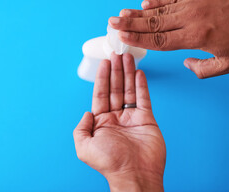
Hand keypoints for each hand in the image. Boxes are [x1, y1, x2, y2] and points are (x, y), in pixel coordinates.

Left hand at [73, 53, 165, 191]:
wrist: (135, 174)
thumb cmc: (111, 163)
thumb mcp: (84, 147)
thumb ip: (81, 128)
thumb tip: (86, 113)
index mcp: (101, 122)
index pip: (101, 94)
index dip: (102, 78)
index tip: (104, 63)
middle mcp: (116, 117)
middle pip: (115, 88)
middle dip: (115, 71)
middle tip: (117, 54)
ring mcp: (131, 118)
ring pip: (129, 90)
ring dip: (127, 73)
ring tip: (127, 58)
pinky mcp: (146, 119)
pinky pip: (143, 98)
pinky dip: (141, 85)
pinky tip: (138, 73)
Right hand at [109, 0, 228, 77]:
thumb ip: (203, 70)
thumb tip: (185, 64)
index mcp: (195, 36)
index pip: (160, 40)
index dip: (139, 40)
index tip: (122, 38)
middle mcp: (190, 18)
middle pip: (154, 24)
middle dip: (130, 25)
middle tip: (112, 23)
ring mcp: (193, 2)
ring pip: (160, 10)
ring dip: (139, 13)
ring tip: (122, 14)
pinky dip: (157, 2)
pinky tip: (144, 4)